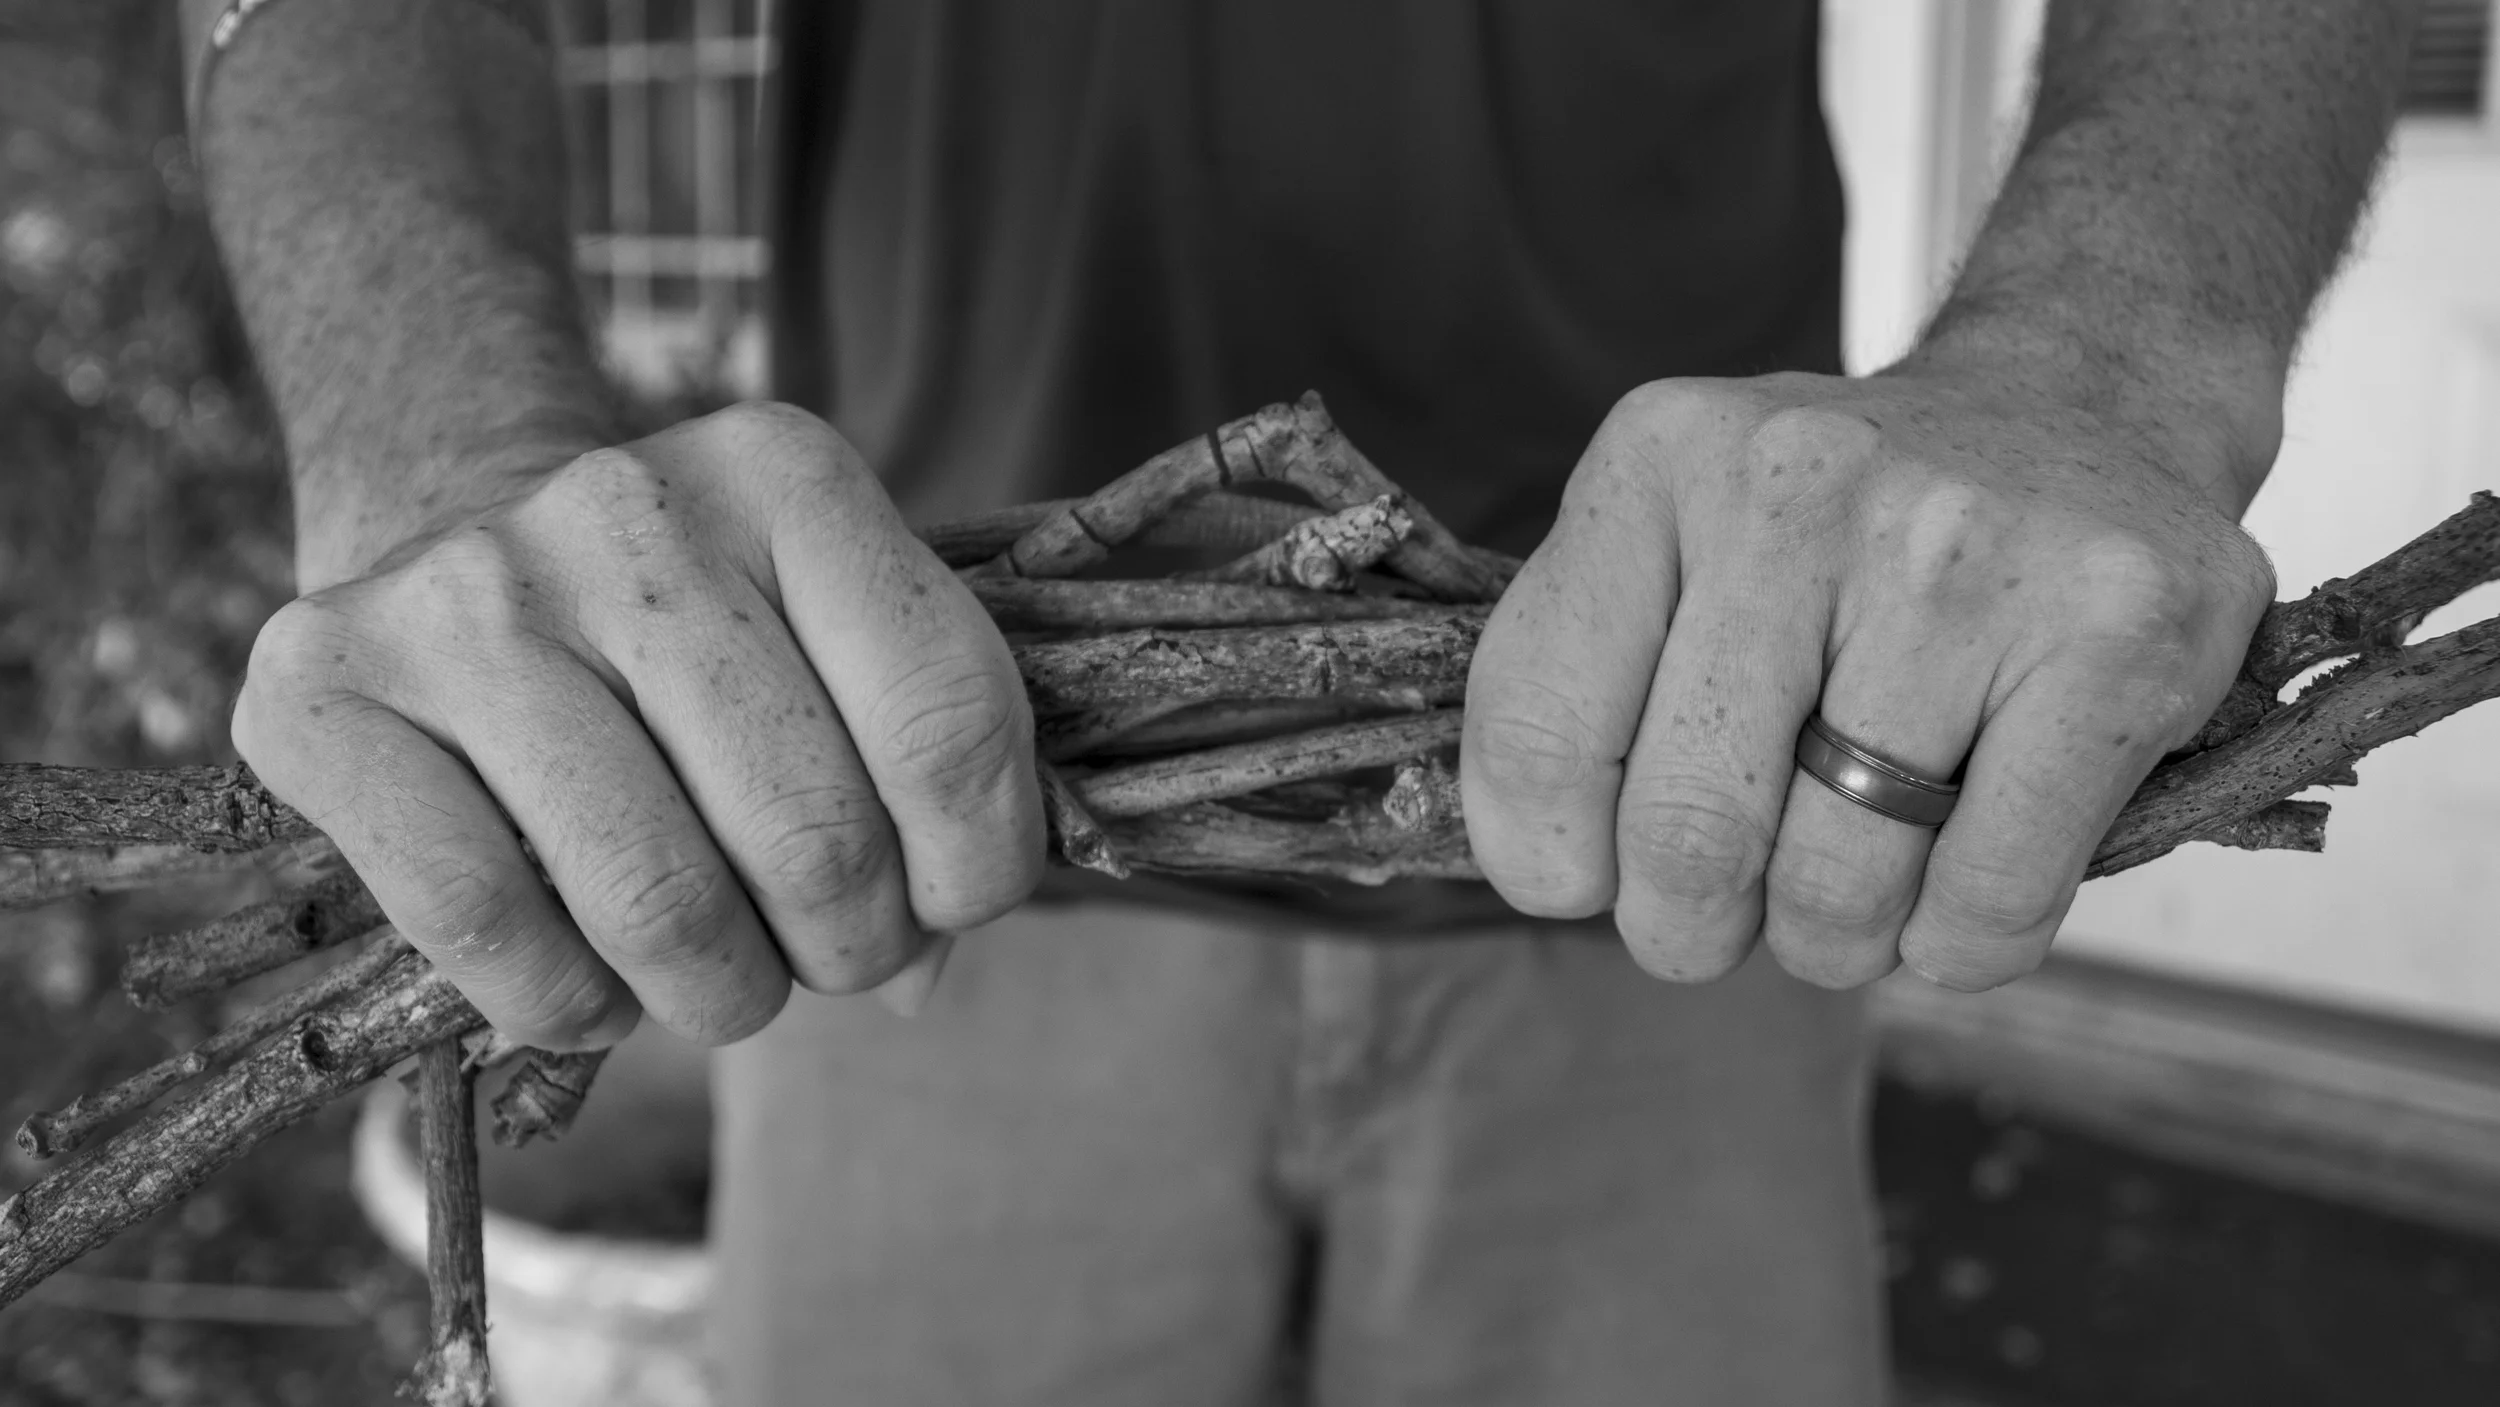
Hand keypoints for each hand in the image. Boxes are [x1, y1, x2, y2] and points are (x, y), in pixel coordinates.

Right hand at [233, 403, 1044, 1045]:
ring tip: (719, 979)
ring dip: (721, 994)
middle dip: (849, 948)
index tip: (948, 907)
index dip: (979, 868)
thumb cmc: (684, 628)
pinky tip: (593, 987)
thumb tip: (922, 975)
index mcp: (786, 474)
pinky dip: (569, 1007)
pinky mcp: (321, 690)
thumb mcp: (825, 636)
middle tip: (824, 953)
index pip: (948, 721)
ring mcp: (464, 597)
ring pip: (658, 901)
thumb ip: (912, 777)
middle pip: (814, 834)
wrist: (445, 516)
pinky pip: (489, 927)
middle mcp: (625, 511)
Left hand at [1460, 368, 2273, 989]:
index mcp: (1658, 464)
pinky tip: (1958, 888)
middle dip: (1694, 928)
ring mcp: (1963, 557)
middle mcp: (1800, 491)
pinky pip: (1986, 902)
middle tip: (1731, 908)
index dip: (1552, 861)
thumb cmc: (1846, 532)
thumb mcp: (1671, 535)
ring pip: (1838, 891)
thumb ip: (1574, 676)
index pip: (1536, 735)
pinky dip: (1959, 945)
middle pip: (1687, 839)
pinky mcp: (2115, 633)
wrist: (2086, 404)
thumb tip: (1543, 872)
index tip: (1598, 873)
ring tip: (1856, 880)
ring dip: (1836, 941)